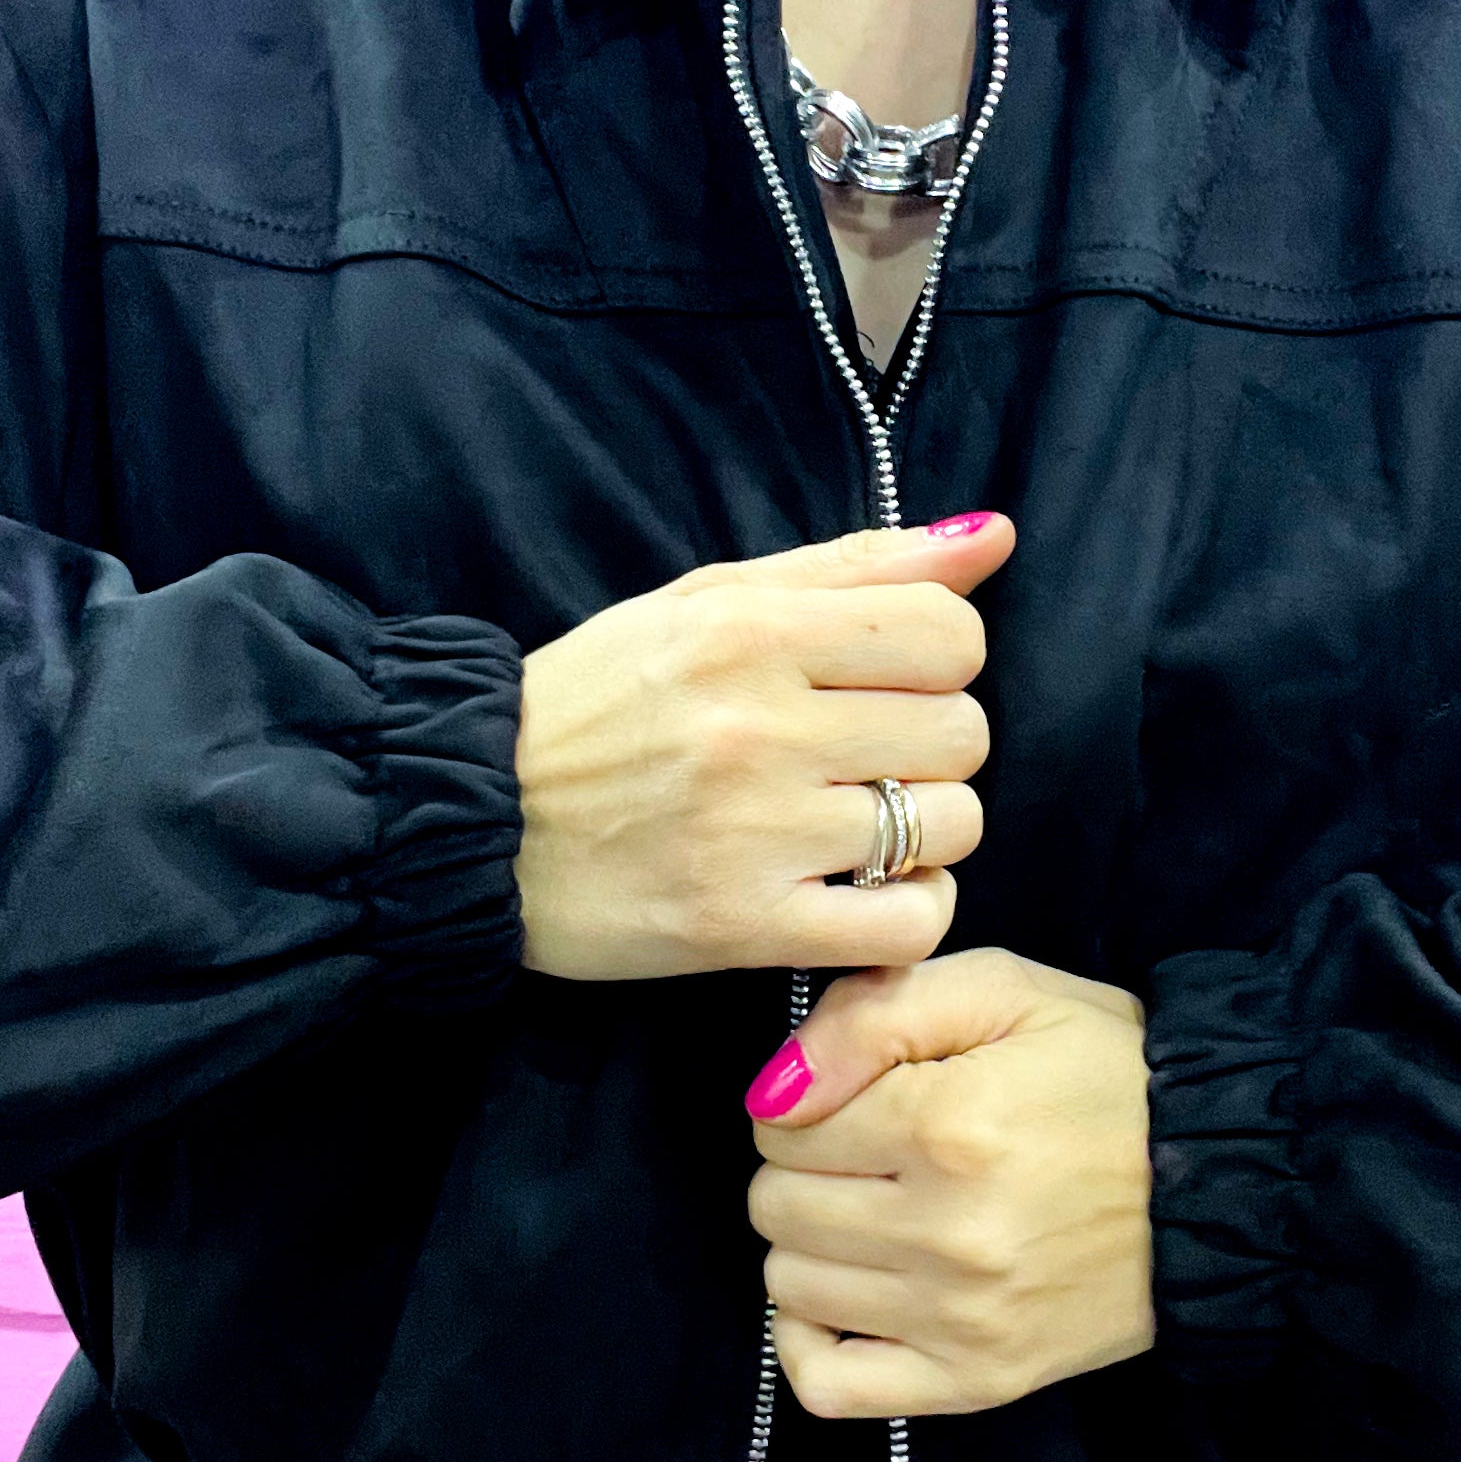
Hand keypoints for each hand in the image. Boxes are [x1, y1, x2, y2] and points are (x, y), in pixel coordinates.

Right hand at [513, 516, 1011, 981]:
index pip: (949, 632)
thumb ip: (853, 566)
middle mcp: (756, 727)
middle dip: (932, 746)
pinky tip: (863, 895)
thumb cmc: (595, 702)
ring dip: (924, 833)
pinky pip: (909, 924)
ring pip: (950, 826)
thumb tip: (990, 534)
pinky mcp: (744, 927)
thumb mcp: (706, 602)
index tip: (887, 683)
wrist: (469, 820)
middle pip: (962, 732)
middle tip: (866, 760)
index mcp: (748, 632)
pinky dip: (908, 913)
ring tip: (859, 829)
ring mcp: (754, 833)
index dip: (941, 660)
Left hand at [746, 948, 1154, 1418]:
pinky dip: (809, 1341)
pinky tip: (846, 1297)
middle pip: (776, 1204)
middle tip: (867, 1153)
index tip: (860, 1095)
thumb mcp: (1002, 989)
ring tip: (874, 1213)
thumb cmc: (1108, 1073)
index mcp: (947, 1122)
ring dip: (812, 1243)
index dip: (806, 1098)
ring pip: (791, 1283)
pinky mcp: (978, 1380)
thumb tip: (775, 1089)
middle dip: (804, 1167)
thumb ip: (873, 1013)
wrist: (1228, 1180)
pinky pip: (828, 1384)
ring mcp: (961, 1318)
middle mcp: (947, 1230)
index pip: (782, 1122)